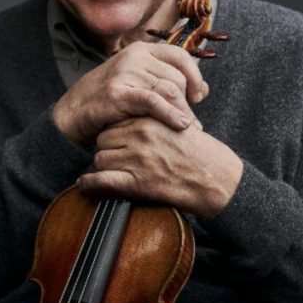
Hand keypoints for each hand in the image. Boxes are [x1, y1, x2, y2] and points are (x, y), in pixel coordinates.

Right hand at [52, 42, 209, 146]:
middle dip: (187, 102)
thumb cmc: (109, 102)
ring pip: (168, 90)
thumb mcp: (140, 86)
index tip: (198, 96)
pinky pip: (153, 100)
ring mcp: (124, 72)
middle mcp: (133, 56)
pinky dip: (170, 113)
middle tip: (192, 122)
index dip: (195, 76)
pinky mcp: (117, 92)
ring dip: (182, 112)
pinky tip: (180, 125)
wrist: (72, 114)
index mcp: (140, 50)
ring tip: (188, 128)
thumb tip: (204, 90)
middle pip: (176, 77)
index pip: (180, 56)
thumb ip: (169, 84)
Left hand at [77, 117, 243, 217]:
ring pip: (100, 159)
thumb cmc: (201, 153)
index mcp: (151, 118)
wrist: (218, 179)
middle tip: (116, 157)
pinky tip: (85, 186)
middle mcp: (141, 135)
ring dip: (103, 166)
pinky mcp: (137, 183)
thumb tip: (133, 120)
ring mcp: (137, 159)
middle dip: (108, 148)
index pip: (116, 120)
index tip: (117, 140)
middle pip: (104, 139)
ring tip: (110, 171)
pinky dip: (90, 185)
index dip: (115, 132)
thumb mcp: (179, 123)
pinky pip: (101, 181)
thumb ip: (156, 117)